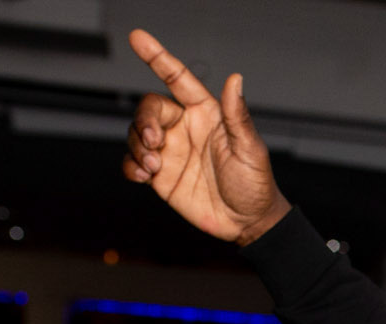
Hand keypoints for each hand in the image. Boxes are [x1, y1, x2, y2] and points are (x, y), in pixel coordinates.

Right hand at [122, 29, 290, 245]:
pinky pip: (132, 162)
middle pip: (149, 108)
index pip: (177, 79)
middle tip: (155, 143)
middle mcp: (184, 128)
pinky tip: (142, 176)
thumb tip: (236, 79)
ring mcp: (170, 151)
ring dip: (138, 147)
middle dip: (144, 121)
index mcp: (205, 114)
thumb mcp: (250, 150)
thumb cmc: (255, 184)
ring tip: (155, 167)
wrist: (248, 223)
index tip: (138, 38)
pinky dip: (130, 166)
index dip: (158, 57)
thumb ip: (238, 116)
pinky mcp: (160, 175)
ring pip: (136, 134)